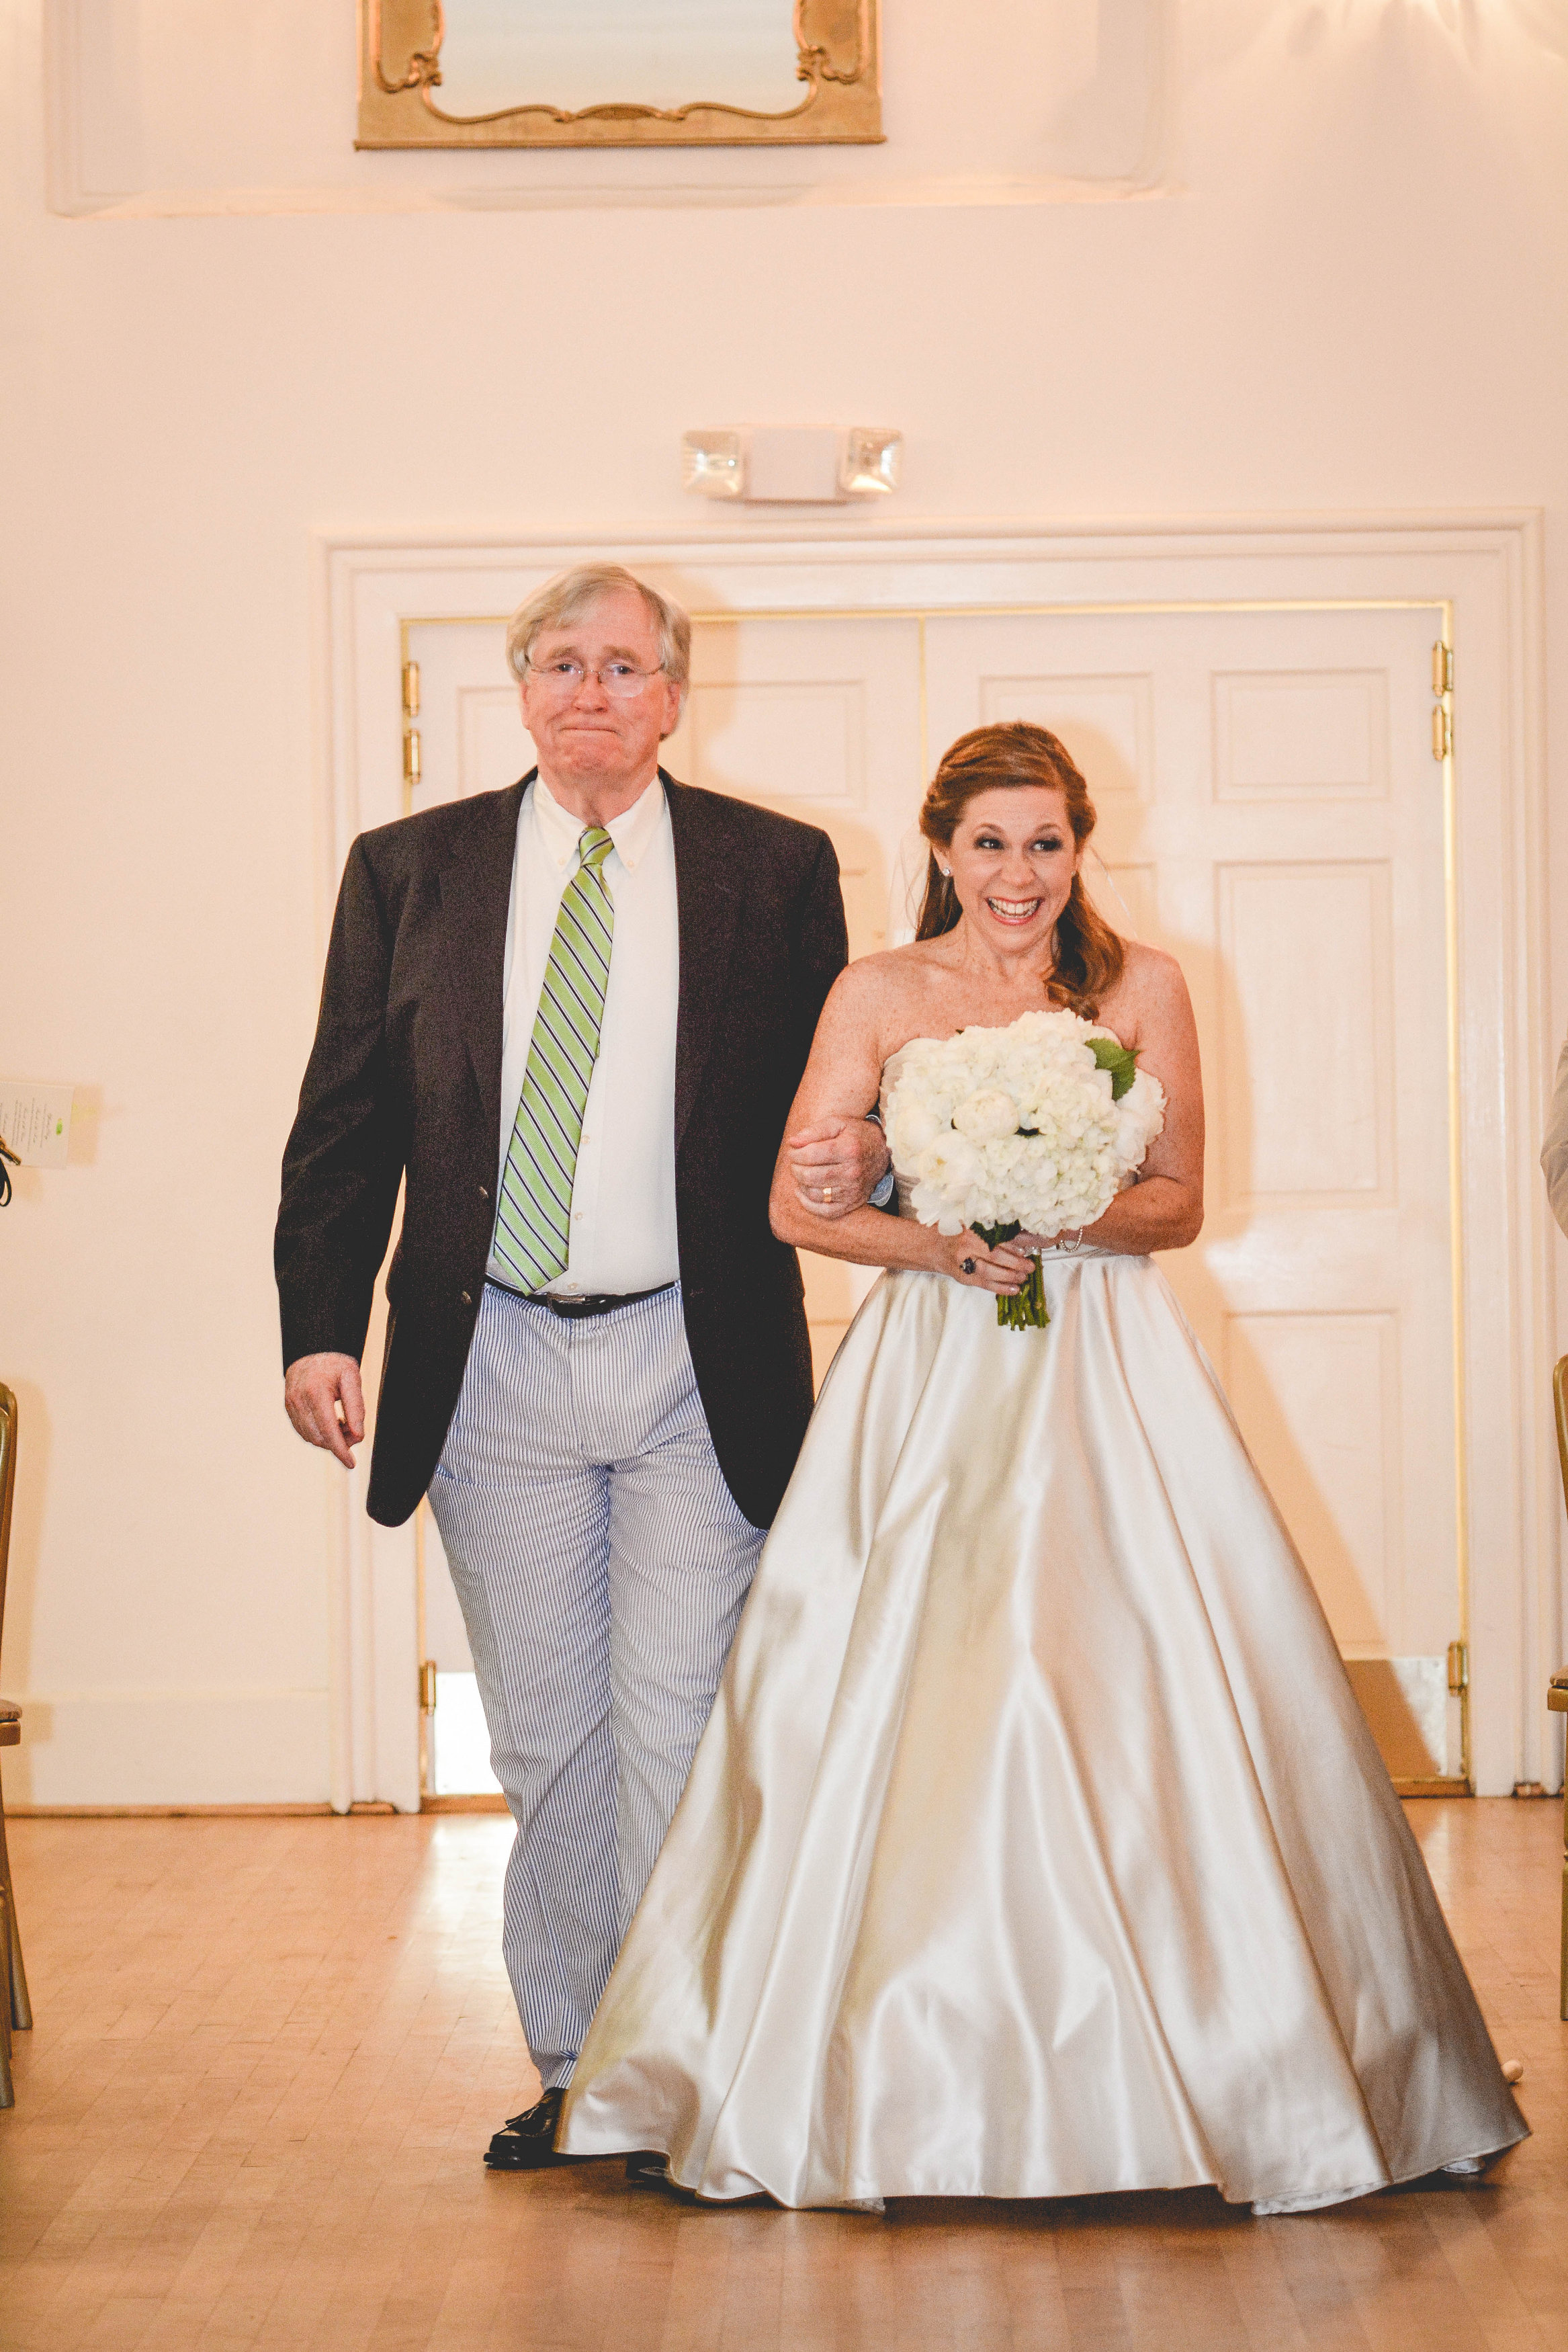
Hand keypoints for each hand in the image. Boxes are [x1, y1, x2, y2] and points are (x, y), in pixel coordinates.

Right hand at [285, 1352, 365, 1468]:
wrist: (312, 1349)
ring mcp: (290, 1404)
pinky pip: (303, 1431)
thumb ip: (356, 1407)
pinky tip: (330, 1423)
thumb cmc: (336, 1363)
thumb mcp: (352, 1378)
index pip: (329, 1431)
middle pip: (320, 1437)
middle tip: (353, 1432)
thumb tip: (358, 1436)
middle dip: (339, 1443)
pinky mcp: (288, 1407)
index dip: (341, 1450)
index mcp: (316, 1392)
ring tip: (342, 1423)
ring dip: (328, 1439)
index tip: (352, 1464)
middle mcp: (299, 1400)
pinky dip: (318, 1434)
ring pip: (310, 1437)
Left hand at [787, 1116, 891, 1219]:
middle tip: (796, 1162)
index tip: (794, 1151)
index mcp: (848, 1149)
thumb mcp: (838, 1123)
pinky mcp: (852, 1203)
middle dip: (796, 1168)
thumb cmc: (856, 1135)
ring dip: (801, 1184)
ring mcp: (853, 1190)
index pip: (810, 1155)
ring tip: (802, 1173)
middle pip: (810, 1176)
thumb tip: (793, 1142)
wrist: (884, 1151)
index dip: (795, 1154)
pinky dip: (808, 1204)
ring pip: (814, 1194)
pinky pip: (825, 1211)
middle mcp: (852, 1172)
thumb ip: (814, 1131)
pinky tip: (802, 1192)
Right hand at [940, 1230, 1033, 1295]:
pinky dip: (1000, 1287)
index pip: (1000, 1233)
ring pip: (989, 1271)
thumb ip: (996, 1227)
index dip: (1019, 1240)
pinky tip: (1013, 1289)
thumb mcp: (974, 1222)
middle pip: (995, 1253)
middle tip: (1030, 1266)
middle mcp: (967, 1243)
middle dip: (1016, 1262)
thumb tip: (1026, 1234)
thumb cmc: (955, 1232)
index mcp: (973, 1226)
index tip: (1034, 1244)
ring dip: (1009, 1275)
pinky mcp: (962, 1275)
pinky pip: (983, 1283)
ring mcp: (962, 1261)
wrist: (930, 1245)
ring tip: (1023, 1277)